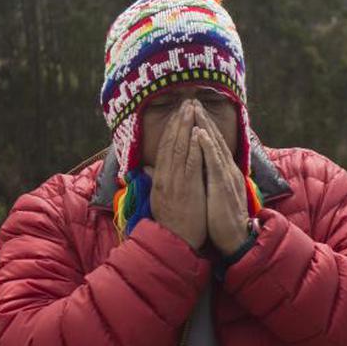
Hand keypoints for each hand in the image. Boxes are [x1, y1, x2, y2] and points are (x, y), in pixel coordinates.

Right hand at [145, 99, 205, 250]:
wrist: (174, 243)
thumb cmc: (171, 223)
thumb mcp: (159, 198)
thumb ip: (155, 180)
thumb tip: (148, 167)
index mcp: (159, 178)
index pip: (165, 147)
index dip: (172, 128)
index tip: (178, 113)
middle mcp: (165, 177)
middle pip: (172, 143)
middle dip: (180, 121)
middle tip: (187, 102)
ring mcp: (175, 182)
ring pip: (181, 149)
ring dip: (187, 127)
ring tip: (193, 109)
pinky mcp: (188, 189)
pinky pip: (192, 164)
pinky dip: (195, 148)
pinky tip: (199, 134)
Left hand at [193, 101, 248, 255]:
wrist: (235, 238)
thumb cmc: (221, 219)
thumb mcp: (212, 194)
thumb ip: (206, 180)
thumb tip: (195, 169)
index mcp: (223, 171)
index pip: (212, 144)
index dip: (203, 127)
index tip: (192, 112)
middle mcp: (227, 169)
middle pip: (214, 139)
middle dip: (203, 119)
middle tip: (192, 101)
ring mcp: (226, 176)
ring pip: (215, 146)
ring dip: (205, 126)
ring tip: (194, 109)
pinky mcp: (223, 185)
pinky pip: (214, 162)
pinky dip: (208, 147)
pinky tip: (201, 134)